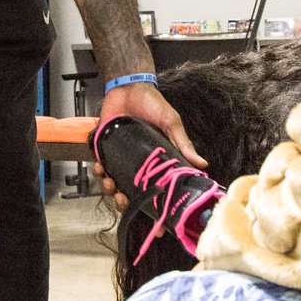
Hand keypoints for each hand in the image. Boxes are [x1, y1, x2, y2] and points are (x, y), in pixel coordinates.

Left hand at [92, 82, 205, 210]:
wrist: (129, 87)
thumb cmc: (153, 103)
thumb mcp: (171, 123)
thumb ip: (183, 143)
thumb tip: (202, 163)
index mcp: (155, 160)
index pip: (154, 186)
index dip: (151, 202)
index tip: (150, 214)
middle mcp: (138, 161)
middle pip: (130, 190)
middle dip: (124, 199)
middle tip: (123, 199)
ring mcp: (121, 155)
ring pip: (113, 182)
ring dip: (110, 188)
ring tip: (111, 185)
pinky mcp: (105, 147)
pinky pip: (100, 166)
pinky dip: (98, 171)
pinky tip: (100, 169)